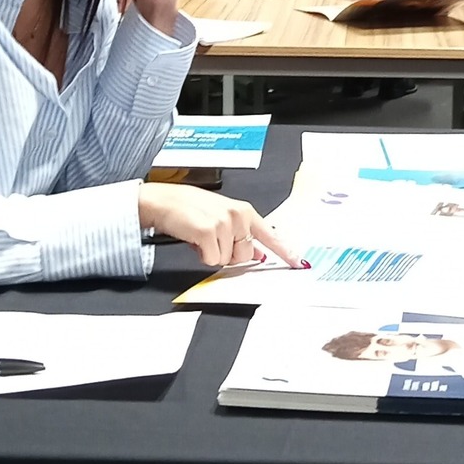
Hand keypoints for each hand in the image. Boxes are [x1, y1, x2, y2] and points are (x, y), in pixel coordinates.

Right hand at [138, 184, 299, 268]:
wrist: (165, 201)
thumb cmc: (190, 208)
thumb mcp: (222, 217)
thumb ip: (243, 234)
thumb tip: (258, 254)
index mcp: (244, 211)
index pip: (270, 234)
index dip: (285, 251)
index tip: (298, 262)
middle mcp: (238, 216)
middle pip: (246, 255)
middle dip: (229, 254)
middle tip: (213, 241)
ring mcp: (224, 223)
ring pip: (229, 260)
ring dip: (214, 254)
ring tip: (202, 238)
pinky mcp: (209, 232)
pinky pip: (213, 260)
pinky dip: (202, 256)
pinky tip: (195, 241)